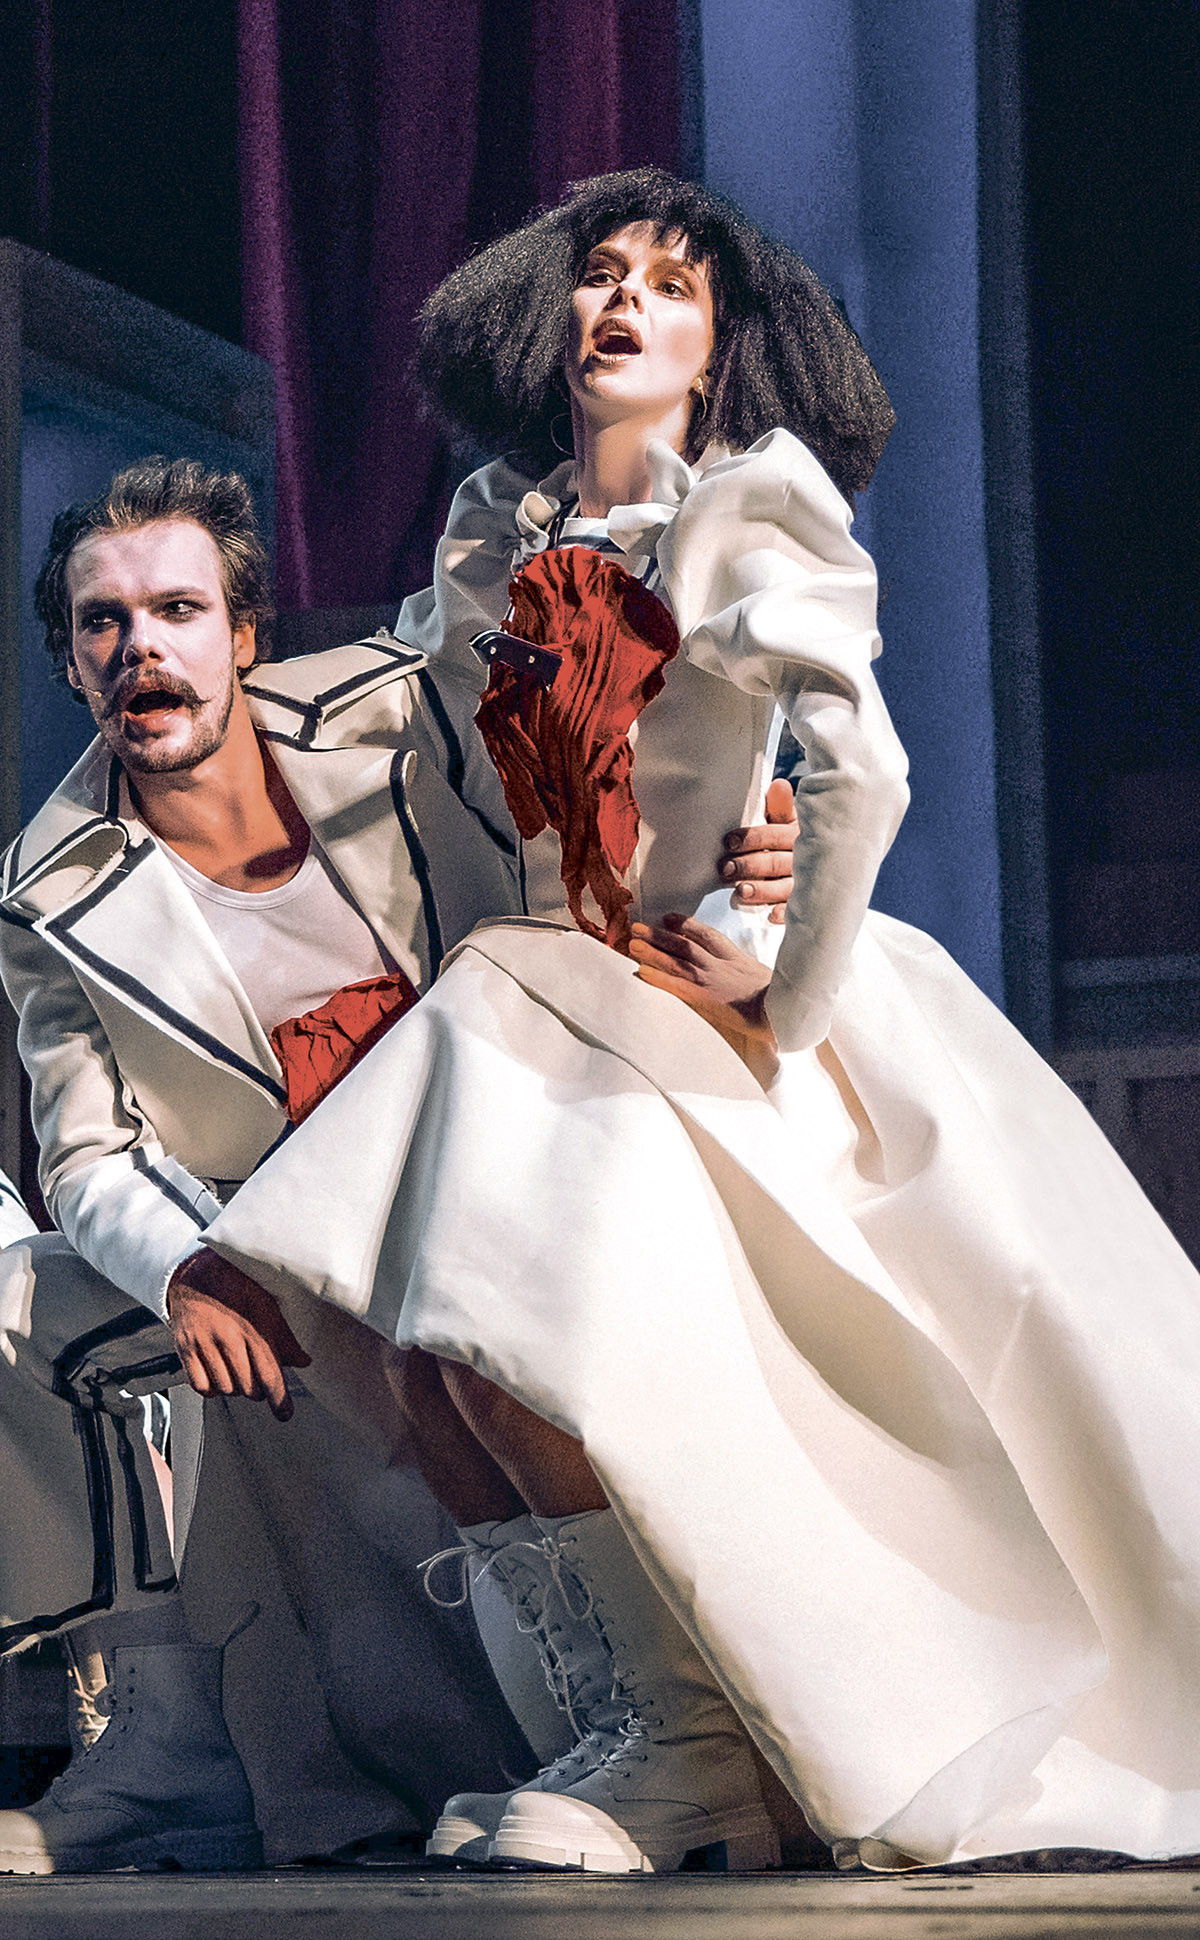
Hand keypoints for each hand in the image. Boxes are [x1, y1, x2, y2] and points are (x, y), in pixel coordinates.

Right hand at [166, 1247, 310, 1421]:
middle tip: (257, 1379)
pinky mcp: (185, 1348)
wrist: (195, 1272)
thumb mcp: (267, 1304)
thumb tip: (304, 1362)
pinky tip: (218, 1376)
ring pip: (226, 1388)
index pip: (270, 1373)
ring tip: (238, 1372)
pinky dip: (211, 1389)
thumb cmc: (236, 1286)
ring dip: (235, 1388)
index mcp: (255, 1326)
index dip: (279, 1400)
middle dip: (257, 1390)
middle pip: (248, 1387)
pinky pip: (200, 1385)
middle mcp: (229, 1336)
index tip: (284, 1414)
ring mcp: (205, 1343)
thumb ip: (285, 1337)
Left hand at [629, 914, 778, 1086]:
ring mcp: (711, 979)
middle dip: (660, 934)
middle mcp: (721, 965)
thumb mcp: (769, 980)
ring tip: (632, 943)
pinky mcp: (705, 997)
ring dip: (653, 950)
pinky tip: (641, 972)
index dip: (687, 925)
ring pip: (677, 959)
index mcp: (736, 959)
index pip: (708, 936)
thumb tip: (746, 978)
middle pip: (685, 944)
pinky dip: (658, 977)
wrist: (785, 1012)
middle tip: (639, 926)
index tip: (669, 917)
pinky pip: (676, 985)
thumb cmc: (782, 1001)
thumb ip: (752, 976)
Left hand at [719, 778, 797, 923]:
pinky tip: (770, 916)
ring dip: (762, 890)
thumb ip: (780, 809)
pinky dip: (785, 913)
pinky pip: (796, 910)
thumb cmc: (795, 843)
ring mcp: (805, 885)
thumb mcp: (789, 824)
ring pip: (783, 888)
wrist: (834, 866)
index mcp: (798, 837)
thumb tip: (778, 784)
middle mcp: (803, 861)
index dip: (752, 838)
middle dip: (749, 865)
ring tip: (740, 892)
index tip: (728, 841)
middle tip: (725, 869)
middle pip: (774, 863)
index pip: (775, 835)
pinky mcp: (804, 904)